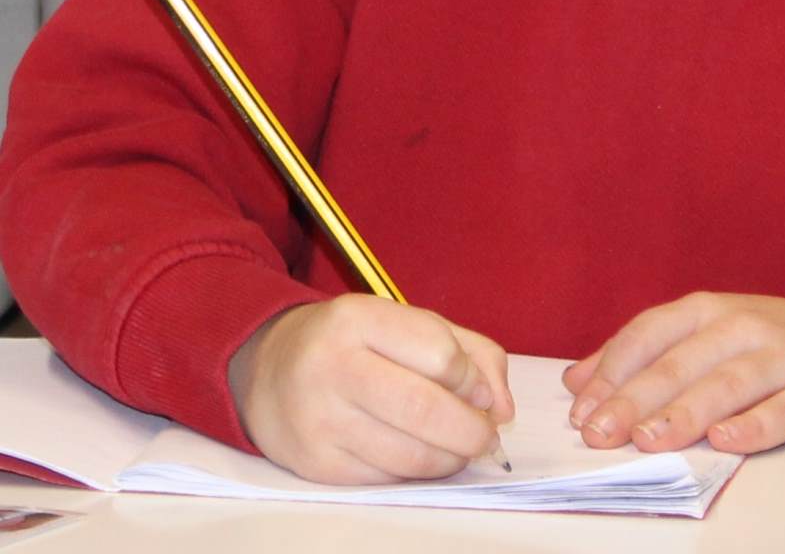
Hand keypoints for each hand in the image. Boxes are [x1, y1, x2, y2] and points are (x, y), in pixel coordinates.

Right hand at [228, 295, 513, 483]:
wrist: (268, 369)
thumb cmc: (354, 343)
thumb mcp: (407, 323)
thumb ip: (469, 351)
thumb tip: (503, 407)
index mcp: (360, 319)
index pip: (438, 354)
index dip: (474, 381)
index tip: (484, 394)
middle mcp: (333, 367)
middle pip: (424, 409)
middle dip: (471, 430)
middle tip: (487, 436)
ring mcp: (320, 419)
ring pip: (408, 454)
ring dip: (450, 458)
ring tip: (460, 448)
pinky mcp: (315, 464)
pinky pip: (384, 479)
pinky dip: (416, 473)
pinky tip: (422, 457)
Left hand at [562, 292, 784, 455]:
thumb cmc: (770, 341)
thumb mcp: (709, 334)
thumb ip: (646, 354)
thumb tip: (578, 382)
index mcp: (709, 310)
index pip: (651, 333)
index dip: (613, 369)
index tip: (581, 408)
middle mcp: (743, 326)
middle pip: (682, 362)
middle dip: (636, 398)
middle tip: (601, 432)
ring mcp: (784, 357)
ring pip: (728, 383)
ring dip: (686, 412)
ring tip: (651, 438)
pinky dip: (755, 425)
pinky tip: (727, 441)